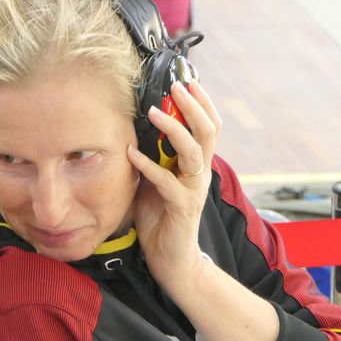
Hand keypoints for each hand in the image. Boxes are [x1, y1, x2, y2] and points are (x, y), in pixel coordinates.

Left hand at [124, 80, 222, 294]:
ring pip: (193, 151)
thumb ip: (151, 159)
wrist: (171, 259)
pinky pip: (167, 181)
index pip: (209, 126)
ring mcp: (193, 190)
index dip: (202, 103)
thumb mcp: (152, 182)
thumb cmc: (159, 219)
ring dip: (173, 129)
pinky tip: (131, 154)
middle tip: (176, 86)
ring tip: (154, 112)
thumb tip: (133, 132)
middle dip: (193, 105)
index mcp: (196, 165)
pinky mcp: (182, 207)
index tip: (188, 80)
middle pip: (208, 131)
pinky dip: (148, 165)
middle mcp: (200, 173)